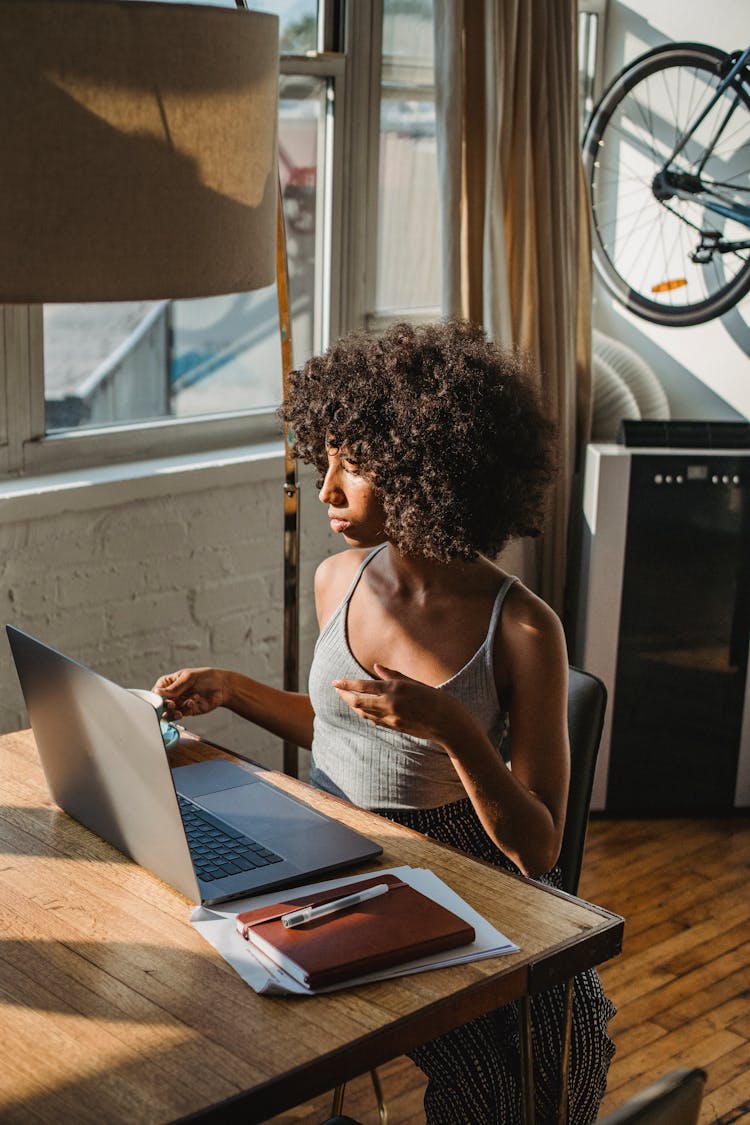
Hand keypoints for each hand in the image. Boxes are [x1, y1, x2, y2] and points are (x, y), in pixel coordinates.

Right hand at [151, 667, 228, 719]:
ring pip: (169, 712)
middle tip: (173, 704)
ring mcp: (179, 703)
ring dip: (174, 712)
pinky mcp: (187, 711)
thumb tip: (157, 692)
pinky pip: (180, 715)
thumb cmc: (206, 677)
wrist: (223, 687)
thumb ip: (174, 688)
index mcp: (169, 682)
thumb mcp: (188, 678)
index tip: (162, 700)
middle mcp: (173, 694)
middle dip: (166, 706)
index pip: (156, 691)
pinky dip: (185, 710)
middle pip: (161, 704)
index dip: (157, 697)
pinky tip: (192, 703)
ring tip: (181, 709)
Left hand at [332, 664, 459, 743]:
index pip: (363, 686)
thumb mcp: (413, 682)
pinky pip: (374, 721)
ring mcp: (391, 718)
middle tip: (337, 690)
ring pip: (364, 713)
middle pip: (358, 702)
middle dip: (345, 696)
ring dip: (353, 706)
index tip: (335, 682)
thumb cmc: (433, 697)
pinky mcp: (394, 728)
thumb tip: (376, 667)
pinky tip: (363, 710)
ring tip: (347, 699)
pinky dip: (366, 714)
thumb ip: (392, 675)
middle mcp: (390, 704)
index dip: (346, 684)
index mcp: (395, 688)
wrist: (447, 722)